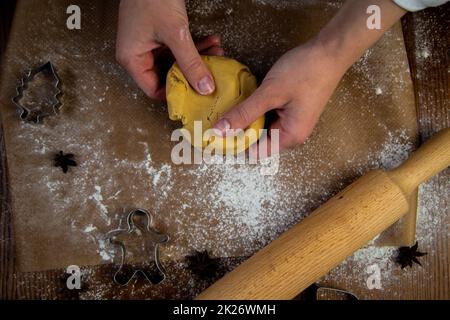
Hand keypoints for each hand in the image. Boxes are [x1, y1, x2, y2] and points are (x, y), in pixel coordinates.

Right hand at [116, 0, 222, 99]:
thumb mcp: (176, 34)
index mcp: (132, 59)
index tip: (196, 94)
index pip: (153, 90)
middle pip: (166, 76)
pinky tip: (211, 42)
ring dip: (196, 58)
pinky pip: (176, 49)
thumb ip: (191, 63)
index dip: (175, 93)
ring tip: (216, 53)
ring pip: (175, 62)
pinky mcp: (157, 35)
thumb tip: (204, 87)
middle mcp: (137, 55)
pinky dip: (193, 47)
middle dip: (191, 73)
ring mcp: (147, 44)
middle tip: (211, 72)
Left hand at [213, 0, 405, 155]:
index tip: (215, 139)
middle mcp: (291, 134)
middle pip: (258, 141)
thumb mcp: (270, 93)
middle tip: (215, 124)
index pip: (256, 152)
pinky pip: (267, 116)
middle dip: (238, 133)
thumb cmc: (305, 72)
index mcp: (290, 136)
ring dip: (245, 121)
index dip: (235, 147)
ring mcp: (291, 121)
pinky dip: (254, 111)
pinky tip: (240, 103)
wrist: (330, 51)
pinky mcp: (289, 109)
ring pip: (261, 127)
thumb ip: (244, 113)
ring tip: (223, 113)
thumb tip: (220, 131)